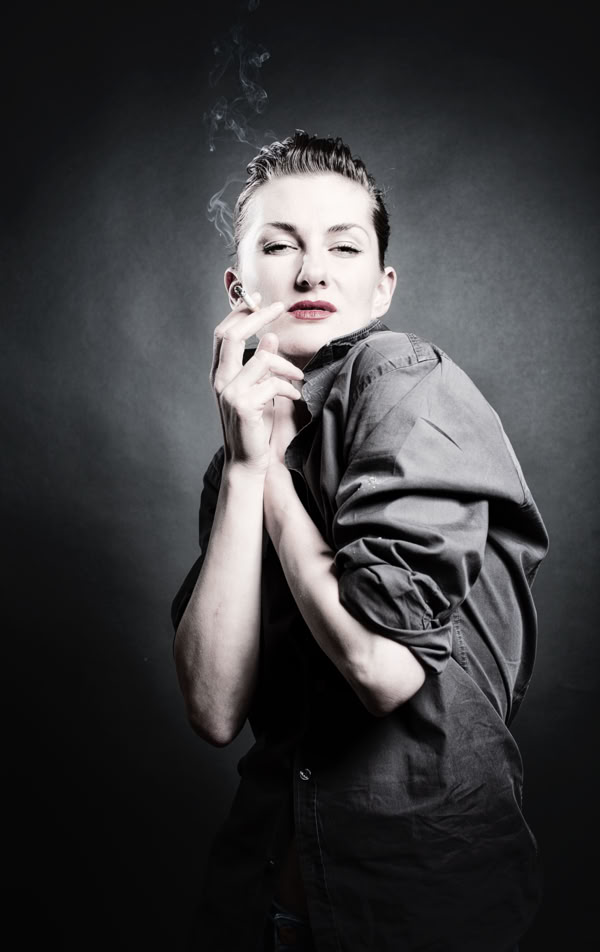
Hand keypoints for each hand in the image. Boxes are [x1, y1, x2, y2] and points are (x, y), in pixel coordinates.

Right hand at [210, 292, 304, 475]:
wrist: (248, 461)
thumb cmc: (256, 425)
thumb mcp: (260, 390)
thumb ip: (261, 365)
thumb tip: (270, 337)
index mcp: (220, 373)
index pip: (224, 333)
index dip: (240, 313)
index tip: (259, 300)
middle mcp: (219, 380)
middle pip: (232, 335)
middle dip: (257, 316)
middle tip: (280, 307)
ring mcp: (229, 392)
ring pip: (262, 359)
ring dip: (286, 366)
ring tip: (298, 378)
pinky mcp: (243, 404)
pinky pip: (272, 383)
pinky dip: (288, 388)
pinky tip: (295, 397)